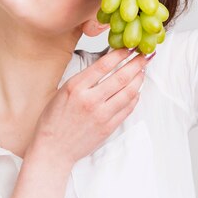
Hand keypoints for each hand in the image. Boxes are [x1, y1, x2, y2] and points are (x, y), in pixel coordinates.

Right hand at [29, 48, 154, 166]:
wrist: (53, 149)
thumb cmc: (54, 121)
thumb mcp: (62, 92)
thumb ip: (84, 79)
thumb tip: (106, 64)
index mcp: (75, 87)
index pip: (105, 64)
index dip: (121, 53)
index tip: (129, 48)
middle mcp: (90, 100)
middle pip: (121, 76)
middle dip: (137, 63)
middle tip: (145, 56)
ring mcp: (101, 115)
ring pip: (129, 92)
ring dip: (139, 79)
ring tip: (143, 71)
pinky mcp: (108, 127)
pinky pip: (128, 108)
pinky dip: (135, 97)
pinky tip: (137, 91)